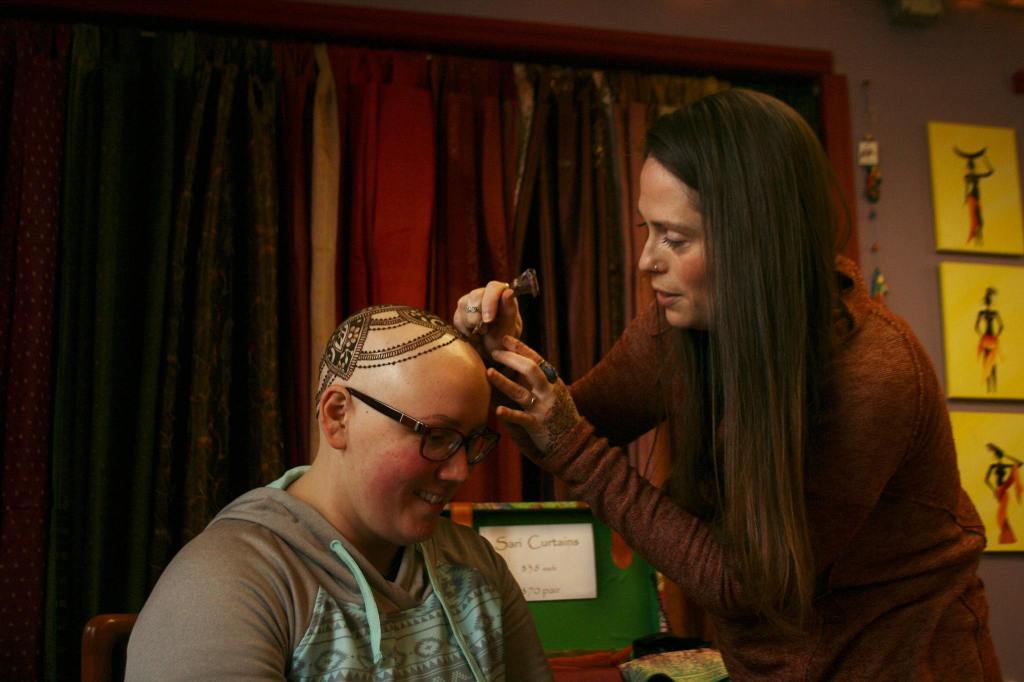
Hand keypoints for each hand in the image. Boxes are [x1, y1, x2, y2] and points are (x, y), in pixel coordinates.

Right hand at [453, 282, 522, 356]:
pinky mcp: (460, 311)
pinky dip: (466, 330)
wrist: (490, 352)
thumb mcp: (509, 329)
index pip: (493, 287)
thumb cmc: (504, 339)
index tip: (489, 320)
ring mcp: (471, 301)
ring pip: (463, 304)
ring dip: (472, 323)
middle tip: (484, 330)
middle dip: (477, 315)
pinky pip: (457, 317)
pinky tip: (475, 335)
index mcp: (502, 295)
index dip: (489, 302)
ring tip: (483, 333)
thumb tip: (509, 291)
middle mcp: (486, 294)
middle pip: (475, 295)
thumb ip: (509, 310)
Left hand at [488, 335, 580, 454]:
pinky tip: (497, 410)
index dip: (520, 348)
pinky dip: (509, 414)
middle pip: (530, 369)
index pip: (537, 359)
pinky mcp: (537, 425)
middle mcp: (549, 392)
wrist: (574, 442)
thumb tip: (523, 363)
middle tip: (495, 353)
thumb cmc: (561, 416)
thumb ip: (543, 380)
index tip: (506, 339)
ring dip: (503, 382)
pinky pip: (521, 418)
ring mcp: (543, 408)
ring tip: (488, 372)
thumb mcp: (557, 393)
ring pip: (520, 392)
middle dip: (511, 359)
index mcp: (553, 382)